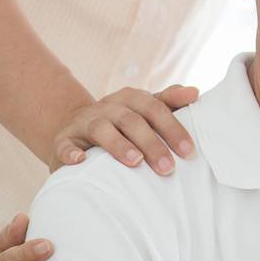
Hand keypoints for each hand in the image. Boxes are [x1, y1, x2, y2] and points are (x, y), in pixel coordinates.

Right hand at [49, 83, 198, 172]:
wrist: (76, 127)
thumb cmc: (122, 123)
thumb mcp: (145, 110)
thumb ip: (170, 101)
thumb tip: (195, 92)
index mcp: (131, 98)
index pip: (156, 109)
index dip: (173, 128)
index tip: (188, 151)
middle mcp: (109, 106)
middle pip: (132, 120)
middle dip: (152, 143)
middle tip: (167, 168)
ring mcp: (85, 122)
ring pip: (102, 128)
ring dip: (118, 145)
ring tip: (134, 162)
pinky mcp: (64, 139)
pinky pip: (65, 144)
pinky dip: (71, 152)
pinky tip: (80, 161)